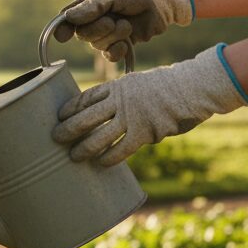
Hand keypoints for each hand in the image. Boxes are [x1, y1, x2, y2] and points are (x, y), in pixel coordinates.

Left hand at [52, 45, 247, 165]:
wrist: (192, 87)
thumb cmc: (167, 87)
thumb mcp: (139, 83)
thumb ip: (122, 96)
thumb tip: (107, 112)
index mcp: (117, 86)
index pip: (86, 97)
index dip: (71, 108)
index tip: (59, 115)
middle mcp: (120, 100)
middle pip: (86, 116)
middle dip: (68, 128)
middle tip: (55, 137)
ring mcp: (131, 116)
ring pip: (99, 135)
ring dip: (84, 147)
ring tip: (73, 156)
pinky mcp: (145, 132)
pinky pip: (121, 148)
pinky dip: (109, 157)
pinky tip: (101, 163)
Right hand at [54, 0, 194, 61]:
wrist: (165, 2)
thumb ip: (91, 6)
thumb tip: (68, 18)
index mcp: (88, 4)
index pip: (68, 19)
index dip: (63, 29)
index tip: (62, 37)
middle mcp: (95, 19)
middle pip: (82, 35)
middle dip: (97, 30)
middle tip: (112, 21)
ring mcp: (107, 33)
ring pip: (97, 45)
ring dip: (113, 37)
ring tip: (127, 26)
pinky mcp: (121, 44)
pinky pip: (110, 55)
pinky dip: (117, 51)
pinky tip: (126, 44)